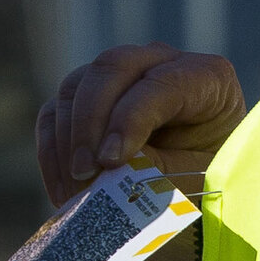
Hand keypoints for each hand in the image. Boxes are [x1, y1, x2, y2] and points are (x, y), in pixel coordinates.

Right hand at [36, 45, 247, 201]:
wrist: (197, 196)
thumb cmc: (207, 184)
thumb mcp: (194, 180)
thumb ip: (157, 168)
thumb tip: (106, 162)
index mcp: (206, 77)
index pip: (160, 83)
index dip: (130, 119)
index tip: (110, 162)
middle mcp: (160, 63)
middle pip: (111, 67)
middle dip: (90, 122)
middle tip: (85, 172)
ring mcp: (119, 78)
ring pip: (75, 87)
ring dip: (69, 140)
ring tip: (76, 192)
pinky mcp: (86, 101)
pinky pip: (53, 113)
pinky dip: (52, 151)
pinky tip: (65, 192)